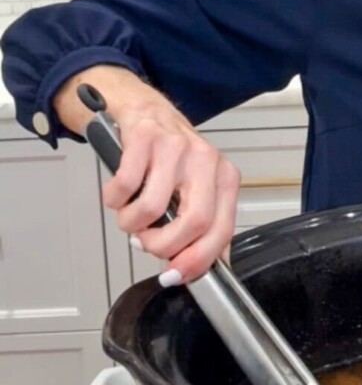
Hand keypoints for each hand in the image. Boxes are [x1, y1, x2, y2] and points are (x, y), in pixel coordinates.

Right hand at [55, 66, 240, 282]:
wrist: (145, 109)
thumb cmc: (171, 155)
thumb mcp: (199, 187)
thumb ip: (204, 226)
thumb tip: (203, 269)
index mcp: (224, 178)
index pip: (221, 230)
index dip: (196, 260)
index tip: (175, 275)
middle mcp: (205, 161)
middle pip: (194, 222)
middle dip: (163, 246)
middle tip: (146, 244)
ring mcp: (176, 147)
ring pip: (153, 208)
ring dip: (132, 224)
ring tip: (131, 217)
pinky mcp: (145, 137)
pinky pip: (125, 186)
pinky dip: (115, 200)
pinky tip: (119, 194)